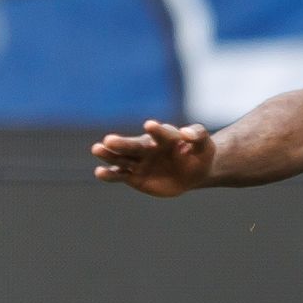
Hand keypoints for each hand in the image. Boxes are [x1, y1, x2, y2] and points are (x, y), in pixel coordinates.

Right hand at [91, 120, 214, 196]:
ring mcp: (139, 162)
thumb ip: (199, 136)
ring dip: (110, 155)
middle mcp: (147, 148)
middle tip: (109, 140)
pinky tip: (100, 173)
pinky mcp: (134, 177)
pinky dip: (110, 174)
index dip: (156, 130)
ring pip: (122, 159)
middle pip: (134, 145)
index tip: (150, 125)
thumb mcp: (205, 145)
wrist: (193, 172)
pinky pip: (120, 175)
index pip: (160, 133)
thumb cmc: (199, 154)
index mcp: (165, 137)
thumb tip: (186, 132)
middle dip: (122, 143)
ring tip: (97, 149)